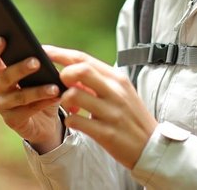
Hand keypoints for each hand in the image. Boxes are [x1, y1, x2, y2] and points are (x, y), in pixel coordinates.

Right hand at [0, 37, 63, 152]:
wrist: (46, 120)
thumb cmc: (42, 89)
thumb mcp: (42, 73)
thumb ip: (39, 60)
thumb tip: (43, 50)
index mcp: (2, 71)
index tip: (3, 39)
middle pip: (5, 76)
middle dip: (21, 68)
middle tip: (36, 62)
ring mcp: (3, 105)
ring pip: (19, 96)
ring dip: (38, 91)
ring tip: (54, 87)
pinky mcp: (12, 120)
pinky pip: (27, 111)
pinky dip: (43, 103)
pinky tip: (55, 98)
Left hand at [47, 45, 157, 169]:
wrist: (151, 146)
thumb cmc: (131, 117)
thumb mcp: (120, 93)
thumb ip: (98, 82)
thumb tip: (71, 73)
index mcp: (117, 79)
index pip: (84, 59)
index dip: (61, 53)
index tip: (45, 51)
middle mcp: (115, 92)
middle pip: (80, 70)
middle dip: (63, 75)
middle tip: (62, 86)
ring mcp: (111, 112)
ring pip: (74, 95)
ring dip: (64, 101)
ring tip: (70, 108)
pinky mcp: (106, 132)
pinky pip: (76, 121)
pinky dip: (70, 121)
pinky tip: (75, 122)